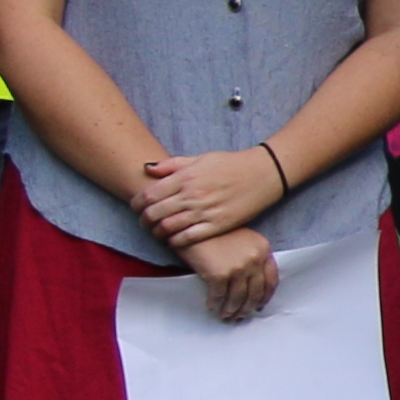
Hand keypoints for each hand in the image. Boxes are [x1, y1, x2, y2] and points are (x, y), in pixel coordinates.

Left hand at [134, 143, 291, 250]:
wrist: (263, 174)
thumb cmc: (231, 164)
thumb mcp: (201, 158)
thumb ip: (173, 164)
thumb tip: (148, 169)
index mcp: (186, 176)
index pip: (149, 194)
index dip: (136, 204)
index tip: (136, 207)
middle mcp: (192, 194)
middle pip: (155, 213)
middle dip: (144, 220)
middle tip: (145, 222)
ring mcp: (205, 211)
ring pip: (168, 228)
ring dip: (158, 232)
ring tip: (158, 232)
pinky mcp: (218, 225)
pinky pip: (188, 238)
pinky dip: (176, 241)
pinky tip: (174, 240)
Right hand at [183, 225, 279, 322]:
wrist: (190, 223)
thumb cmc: (214, 231)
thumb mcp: (242, 239)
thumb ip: (251, 257)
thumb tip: (250, 285)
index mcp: (263, 249)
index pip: (271, 279)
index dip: (265, 296)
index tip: (259, 305)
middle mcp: (255, 259)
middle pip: (256, 293)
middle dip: (247, 307)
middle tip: (240, 316)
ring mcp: (238, 267)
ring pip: (238, 298)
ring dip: (232, 310)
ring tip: (226, 315)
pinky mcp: (219, 274)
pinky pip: (219, 296)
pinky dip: (216, 304)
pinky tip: (212, 307)